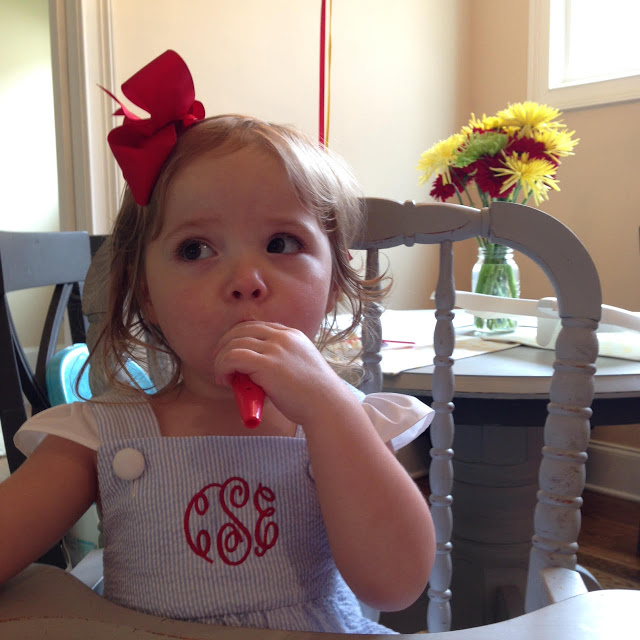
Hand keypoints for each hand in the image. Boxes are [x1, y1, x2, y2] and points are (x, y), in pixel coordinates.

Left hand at [213, 321, 342, 425]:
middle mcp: (283, 337)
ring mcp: (275, 348)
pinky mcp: (267, 364)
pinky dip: (222, 367)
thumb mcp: (300, 367)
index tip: (232, 354)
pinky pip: (232, 357)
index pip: (257, 326)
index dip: (239, 338)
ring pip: (233, 343)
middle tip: (219, 363)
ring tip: (223, 377)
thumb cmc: (314, 395)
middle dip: (225, 344)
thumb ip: (282, 361)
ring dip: (221, 359)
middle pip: (242, 329)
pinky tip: (225, 380)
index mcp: (292, 335)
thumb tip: (257, 371)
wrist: (326, 406)